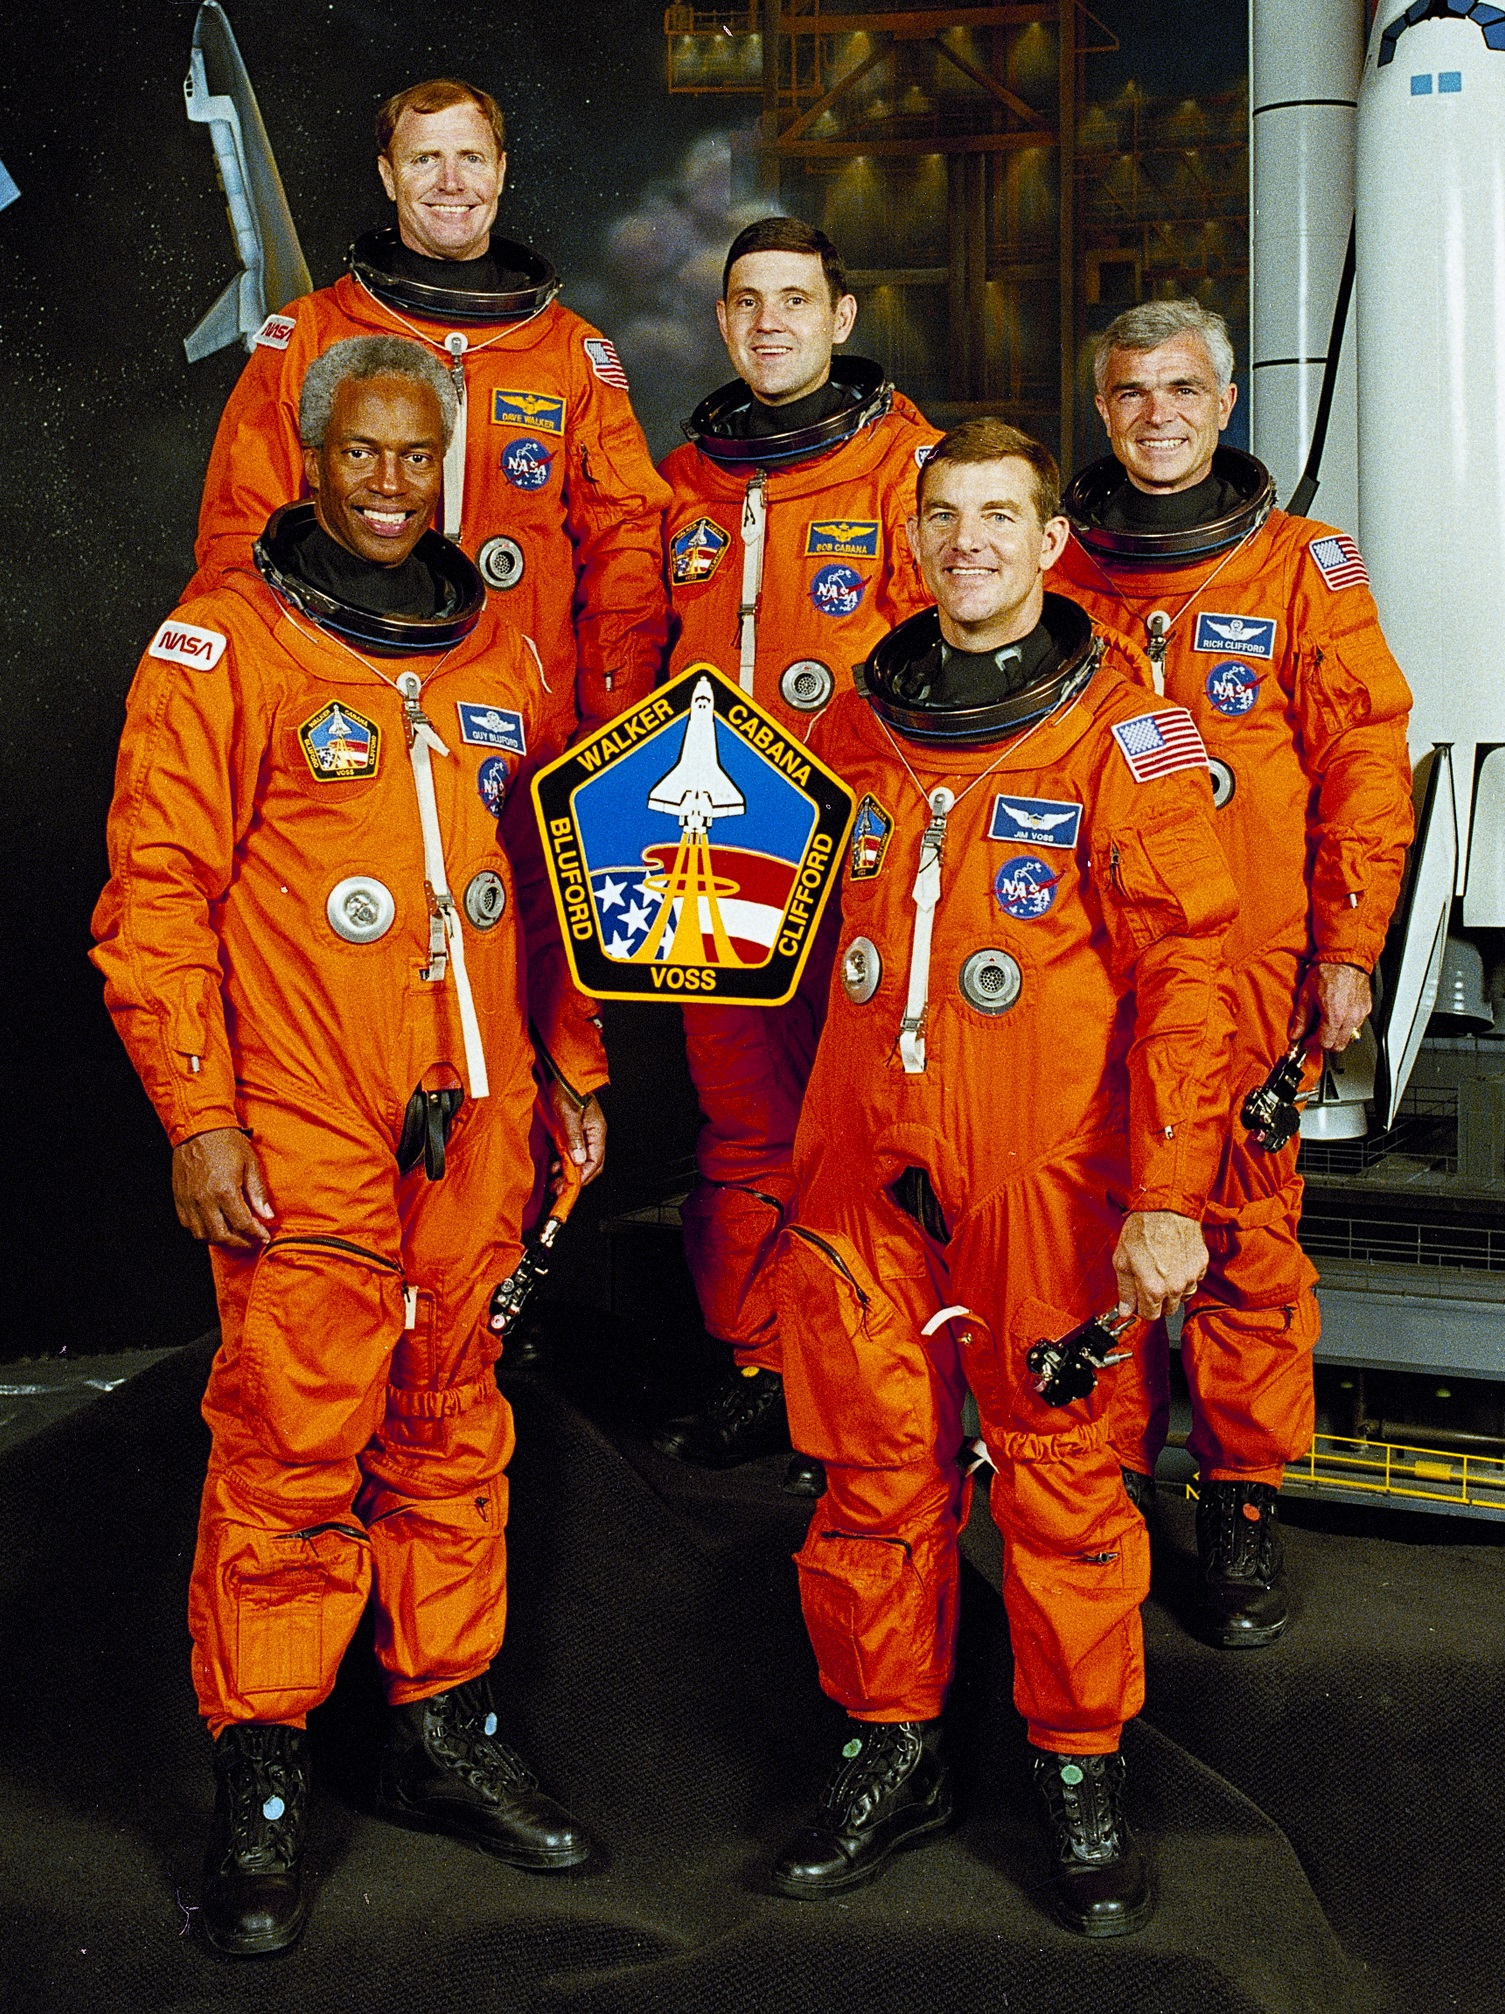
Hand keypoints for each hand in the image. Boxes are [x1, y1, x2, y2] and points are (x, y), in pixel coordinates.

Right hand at [171, 1128, 273, 1248]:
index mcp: (225, 1191)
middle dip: (240, 1242)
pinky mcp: (179, 1199)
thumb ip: (258, 1193)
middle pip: (222, 1236)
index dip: (256, 1234)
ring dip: (220, 1240)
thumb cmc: (226, 1142)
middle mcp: (204, 1200)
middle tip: (251, 1240)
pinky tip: (214, 1227)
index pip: (243, 1224)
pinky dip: (202, 1232)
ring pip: (203, 1235)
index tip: (264, 1237)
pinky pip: (188, 1226)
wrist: (198, 1128)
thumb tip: (267, 1215)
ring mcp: (189, 1201)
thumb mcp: (250, 1163)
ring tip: (235, 1236)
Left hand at [548, 1080, 605, 1188]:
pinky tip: (552, 1164)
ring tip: (552, 1178)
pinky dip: (561, 1161)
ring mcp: (581, 1133)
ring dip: (566, 1171)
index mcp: (596, 1131)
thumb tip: (580, 1161)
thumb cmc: (566, 1088)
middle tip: (557, 1188)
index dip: (582, 1178)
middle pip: (588, 1165)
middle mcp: (591, 1134)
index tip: (567, 1188)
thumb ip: (574, 1138)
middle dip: (573, 1179)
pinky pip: (569, 1152)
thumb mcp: (568, 1114)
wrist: (559, 1071)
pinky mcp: (571, 1130)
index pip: (595, 1163)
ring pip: (578, 1160)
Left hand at [1112, 1210, 1206, 1320]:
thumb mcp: (1122, 1261)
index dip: (1142, 1307)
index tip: (1139, 1298)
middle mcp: (1175, 1287)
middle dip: (1158, 1300)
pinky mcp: (1201, 1264)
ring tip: (1163, 1268)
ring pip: (1183, 1296)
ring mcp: (1191, 1276)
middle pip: (1168, 1309)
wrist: (1165, 1207)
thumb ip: (1125, 1290)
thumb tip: (1125, 1310)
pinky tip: (1174, 1261)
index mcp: (1153, 1289)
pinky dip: (1185, 1275)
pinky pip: (1194, 1279)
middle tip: (1149, 1281)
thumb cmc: (1142, 1229)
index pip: (1150, 1315)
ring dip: (1173, 1289)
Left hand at [1297, 961, 1371, 1051]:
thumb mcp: (1307, 994)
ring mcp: (1360, 1013)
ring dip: (1336, 1036)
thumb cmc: (1328, 971)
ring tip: (1325, 1024)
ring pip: (1348, 1038)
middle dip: (1324, 1043)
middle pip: (1338, 1045)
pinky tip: (1337, 1016)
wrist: (1346, 957)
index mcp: (1334, 1015)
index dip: (1312, 1044)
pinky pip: (1356, 1025)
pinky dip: (1346, 1026)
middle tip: (1314, 1035)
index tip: (1305, 1040)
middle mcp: (1350, 1017)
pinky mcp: (1366, 1008)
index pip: (1324, 1043)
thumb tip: (1295, 1034)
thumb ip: (1301, 1018)